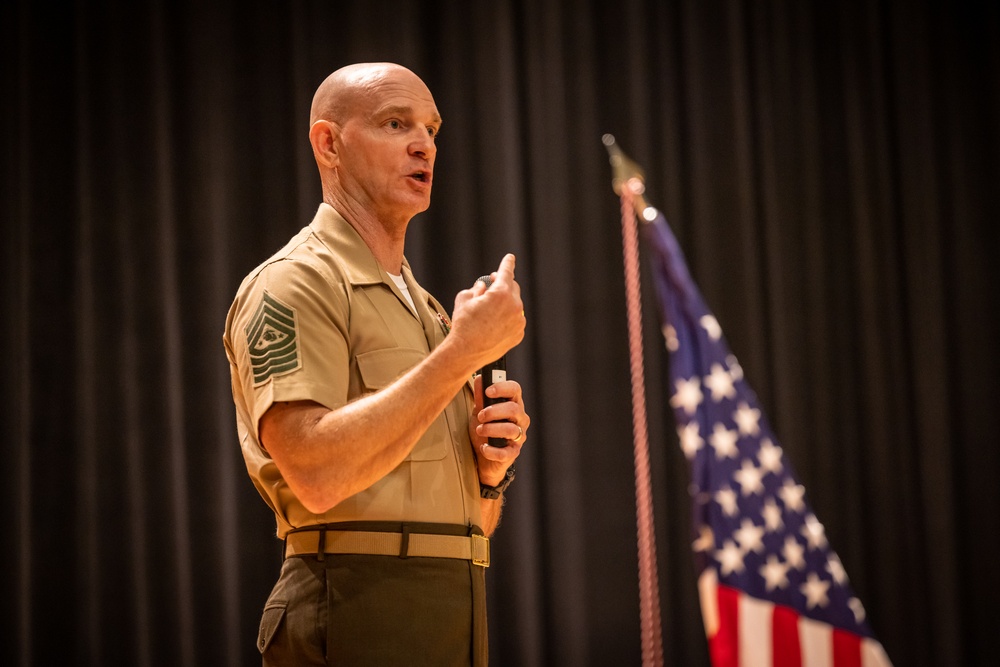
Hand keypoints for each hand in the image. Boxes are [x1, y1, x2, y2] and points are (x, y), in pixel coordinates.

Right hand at [450, 254, 525, 370]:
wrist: (465, 352)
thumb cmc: (463, 325)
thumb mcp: (464, 299)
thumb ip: (476, 289)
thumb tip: (482, 287)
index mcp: (501, 293)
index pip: (507, 271)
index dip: (508, 262)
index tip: (510, 258)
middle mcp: (514, 306)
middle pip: (512, 287)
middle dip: (503, 284)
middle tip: (492, 285)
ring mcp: (518, 321)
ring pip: (514, 305)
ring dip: (504, 303)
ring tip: (488, 311)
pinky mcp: (518, 334)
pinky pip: (515, 320)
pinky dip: (507, 318)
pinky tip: (494, 324)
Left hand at [469, 374, 528, 485]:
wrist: (481, 456)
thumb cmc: (484, 430)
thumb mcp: (479, 411)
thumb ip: (480, 397)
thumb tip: (480, 379)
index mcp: (513, 404)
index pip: (515, 389)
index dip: (502, 388)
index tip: (488, 391)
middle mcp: (520, 419)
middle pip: (513, 409)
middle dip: (494, 411)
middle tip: (481, 416)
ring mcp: (519, 436)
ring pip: (511, 430)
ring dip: (491, 429)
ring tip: (480, 430)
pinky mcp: (513, 453)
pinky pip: (505, 452)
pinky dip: (491, 450)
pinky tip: (483, 447)